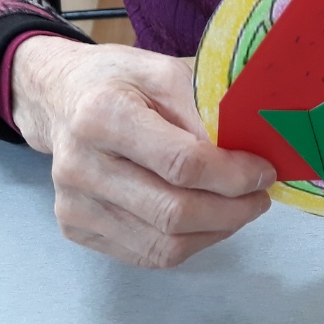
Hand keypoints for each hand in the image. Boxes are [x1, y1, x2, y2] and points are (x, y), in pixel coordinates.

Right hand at [12, 36, 275, 267]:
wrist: (60, 97)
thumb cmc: (118, 79)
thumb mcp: (162, 69)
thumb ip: (203, 107)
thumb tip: (247, 149)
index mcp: (102, 115)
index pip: (180, 163)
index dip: (231, 174)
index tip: (264, 171)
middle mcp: (80, 165)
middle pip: (172, 212)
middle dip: (231, 210)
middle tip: (260, 197)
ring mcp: (74, 204)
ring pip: (163, 245)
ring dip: (215, 231)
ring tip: (239, 208)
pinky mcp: (75, 228)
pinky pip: (145, 254)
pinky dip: (188, 243)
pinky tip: (206, 220)